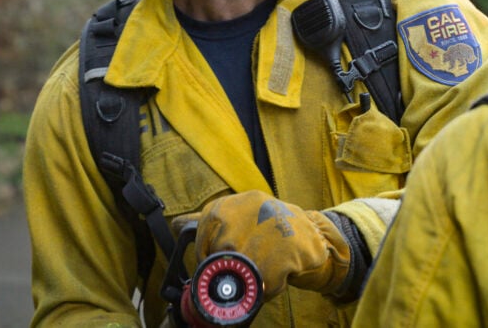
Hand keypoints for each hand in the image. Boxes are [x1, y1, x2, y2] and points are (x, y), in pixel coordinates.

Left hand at [173, 192, 351, 301]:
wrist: (312, 234)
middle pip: (223, 250)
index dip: (206, 250)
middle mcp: (253, 209)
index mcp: (239, 201)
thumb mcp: (240, 217)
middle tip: (244, 266)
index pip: (206, 226)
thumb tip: (175, 225)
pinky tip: (277, 273)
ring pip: (243, 268)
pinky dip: (269, 286)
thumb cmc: (268, 228)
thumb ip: (209, 222)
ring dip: (251, 278)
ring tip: (262, 269)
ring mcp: (271, 229)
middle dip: (231, 265)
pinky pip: (265, 282)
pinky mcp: (287, 252)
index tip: (214, 261)